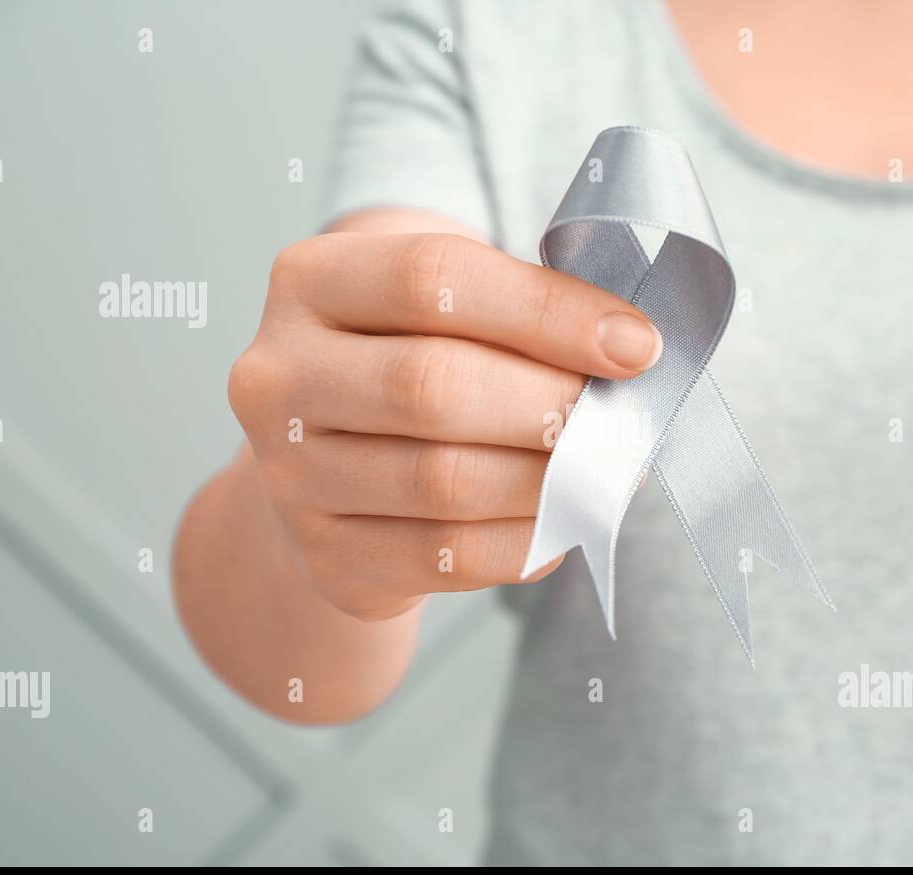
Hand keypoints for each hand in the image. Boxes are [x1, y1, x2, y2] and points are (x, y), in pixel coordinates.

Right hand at [227, 232, 661, 621]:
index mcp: (310, 281)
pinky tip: (562, 519)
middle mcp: (276, 375)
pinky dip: (526, 541)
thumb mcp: (447, 306)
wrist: (332, 462)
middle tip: (621, 420)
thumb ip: (522, 310)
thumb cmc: (413, 359)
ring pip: (444, 481)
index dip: (548, 312)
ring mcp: (289, 475)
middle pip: (431, 386)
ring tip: (604, 470)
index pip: (434, 278)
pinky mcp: (326, 557)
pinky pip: (447, 557)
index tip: (635, 346)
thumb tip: (628, 351)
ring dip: (548, 480)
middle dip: (550, 405)